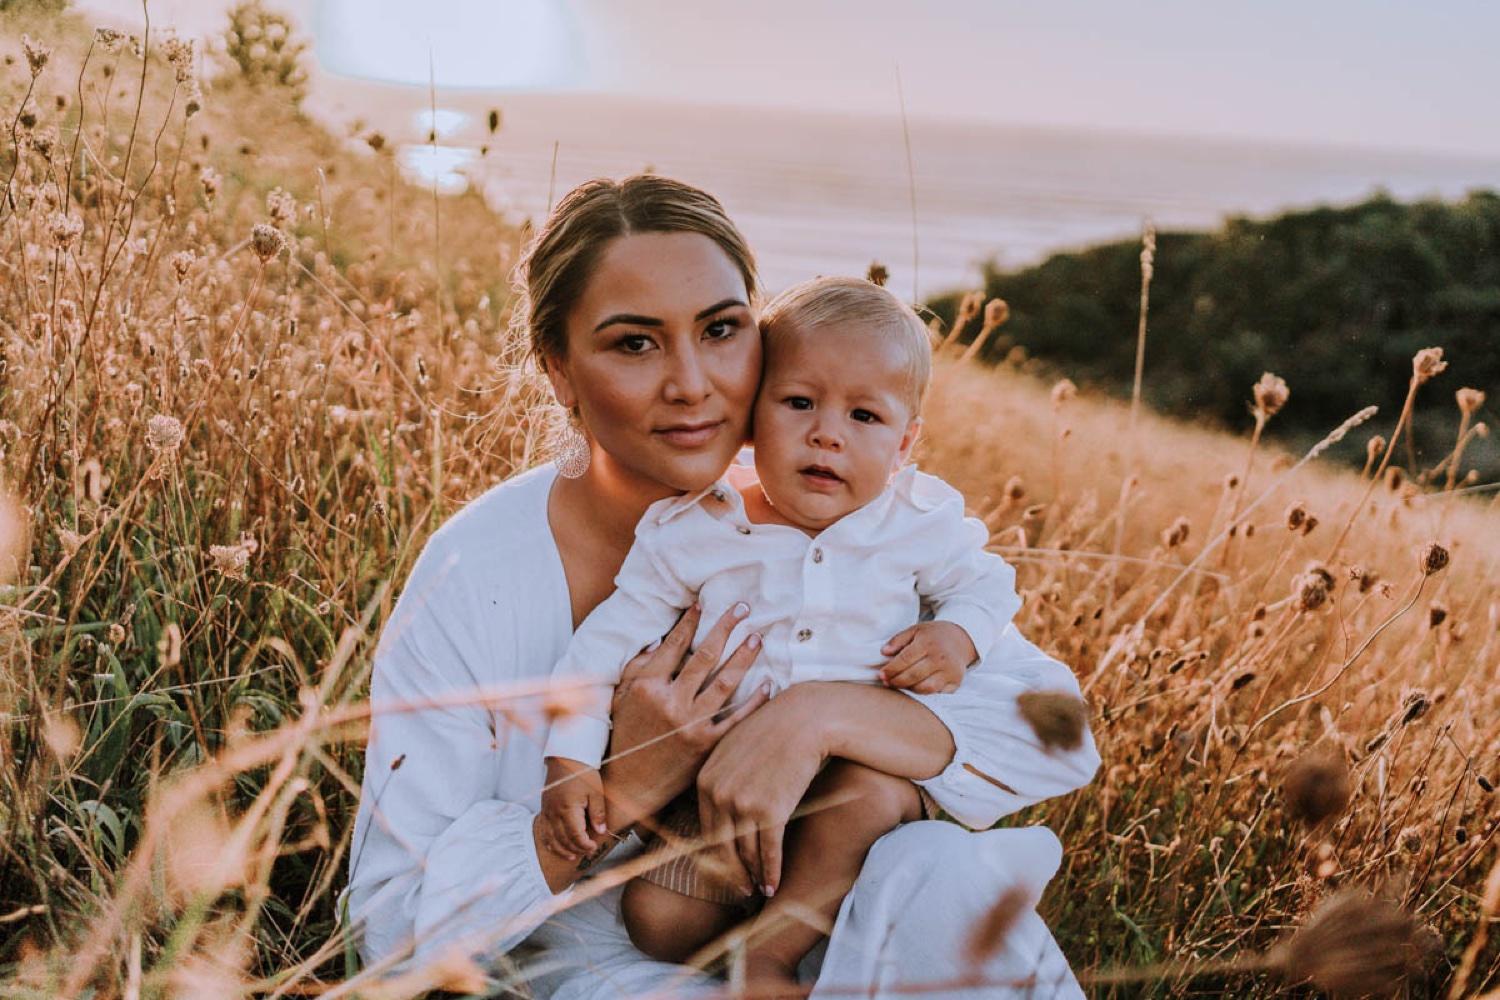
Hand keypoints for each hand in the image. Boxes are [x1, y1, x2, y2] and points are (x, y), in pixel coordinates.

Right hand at [539, 758, 605, 861]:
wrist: (565, 759)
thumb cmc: (583, 773)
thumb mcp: (596, 792)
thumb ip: (598, 813)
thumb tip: (601, 832)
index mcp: (568, 809)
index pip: (575, 835)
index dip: (585, 845)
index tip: (593, 847)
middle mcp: (554, 813)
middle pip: (563, 840)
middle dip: (576, 849)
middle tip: (587, 852)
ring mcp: (547, 812)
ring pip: (551, 839)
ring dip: (562, 850)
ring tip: (573, 856)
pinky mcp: (544, 810)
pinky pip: (544, 832)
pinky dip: (550, 843)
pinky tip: (557, 848)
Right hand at [600, 601, 771, 834]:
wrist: (630, 786)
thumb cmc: (625, 737)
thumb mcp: (620, 698)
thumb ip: (638, 668)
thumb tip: (659, 640)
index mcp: (647, 686)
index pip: (673, 645)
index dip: (690, 622)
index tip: (703, 603)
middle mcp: (670, 702)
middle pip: (704, 656)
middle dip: (724, 627)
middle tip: (742, 607)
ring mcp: (690, 724)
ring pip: (724, 682)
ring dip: (744, 657)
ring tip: (757, 638)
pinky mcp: (706, 745)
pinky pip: (736, 718)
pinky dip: (754, 700)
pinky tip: (768, 684)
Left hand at [695, 686, 827, 899]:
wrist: (804, 720)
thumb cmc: (772, 731)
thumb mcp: (734, 749)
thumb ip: (720, 778)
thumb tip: (721, 810)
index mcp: (705, 780)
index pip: (706, 829)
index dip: (717, 855)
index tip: (726, 870)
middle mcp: (718, 795)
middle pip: (721, 848)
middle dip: (732, 874)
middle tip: (740, 890)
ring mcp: (743, 804)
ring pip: (745, 853)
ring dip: (753, 876)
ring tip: (758, 889)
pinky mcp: (770, 811)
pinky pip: (768, 851)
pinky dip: (771, 872)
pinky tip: (774, 885)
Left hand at [878, 621, 975, 693]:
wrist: (961, 639)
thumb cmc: (934, 635)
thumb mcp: (915, 630)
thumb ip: (898, 640)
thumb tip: (884, 652)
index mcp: (928, 643)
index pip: (905, 659)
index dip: (891, 669)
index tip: (881, 674)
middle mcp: (940, 658)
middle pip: (913, 675)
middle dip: (896, 681)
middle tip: (887, 682)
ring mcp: (949, 671)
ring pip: (924, 688)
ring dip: (909, 689)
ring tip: (899, 685)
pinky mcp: (955, 682)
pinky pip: (936, 693)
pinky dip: (924, 692)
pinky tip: (915, 687)